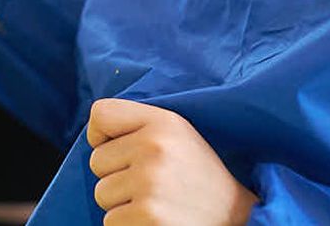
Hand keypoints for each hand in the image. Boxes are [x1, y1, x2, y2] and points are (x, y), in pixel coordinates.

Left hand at [87, 98, 256, 224]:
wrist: (237, 219)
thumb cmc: (197, 178)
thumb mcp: (177, 136)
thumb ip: (137, 126)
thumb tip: (92, 135)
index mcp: (163, 122)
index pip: (101, 114)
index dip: (102, 136)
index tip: (121, 151)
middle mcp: (155, 148)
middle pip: (97, 161)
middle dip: (117, 177)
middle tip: (154, 184)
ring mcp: (150, 182)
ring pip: (102, 194)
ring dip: (123, 204)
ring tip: (158, 203)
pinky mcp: (148, 215)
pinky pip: (110, 221)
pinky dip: (129, 225)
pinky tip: (156, 220)